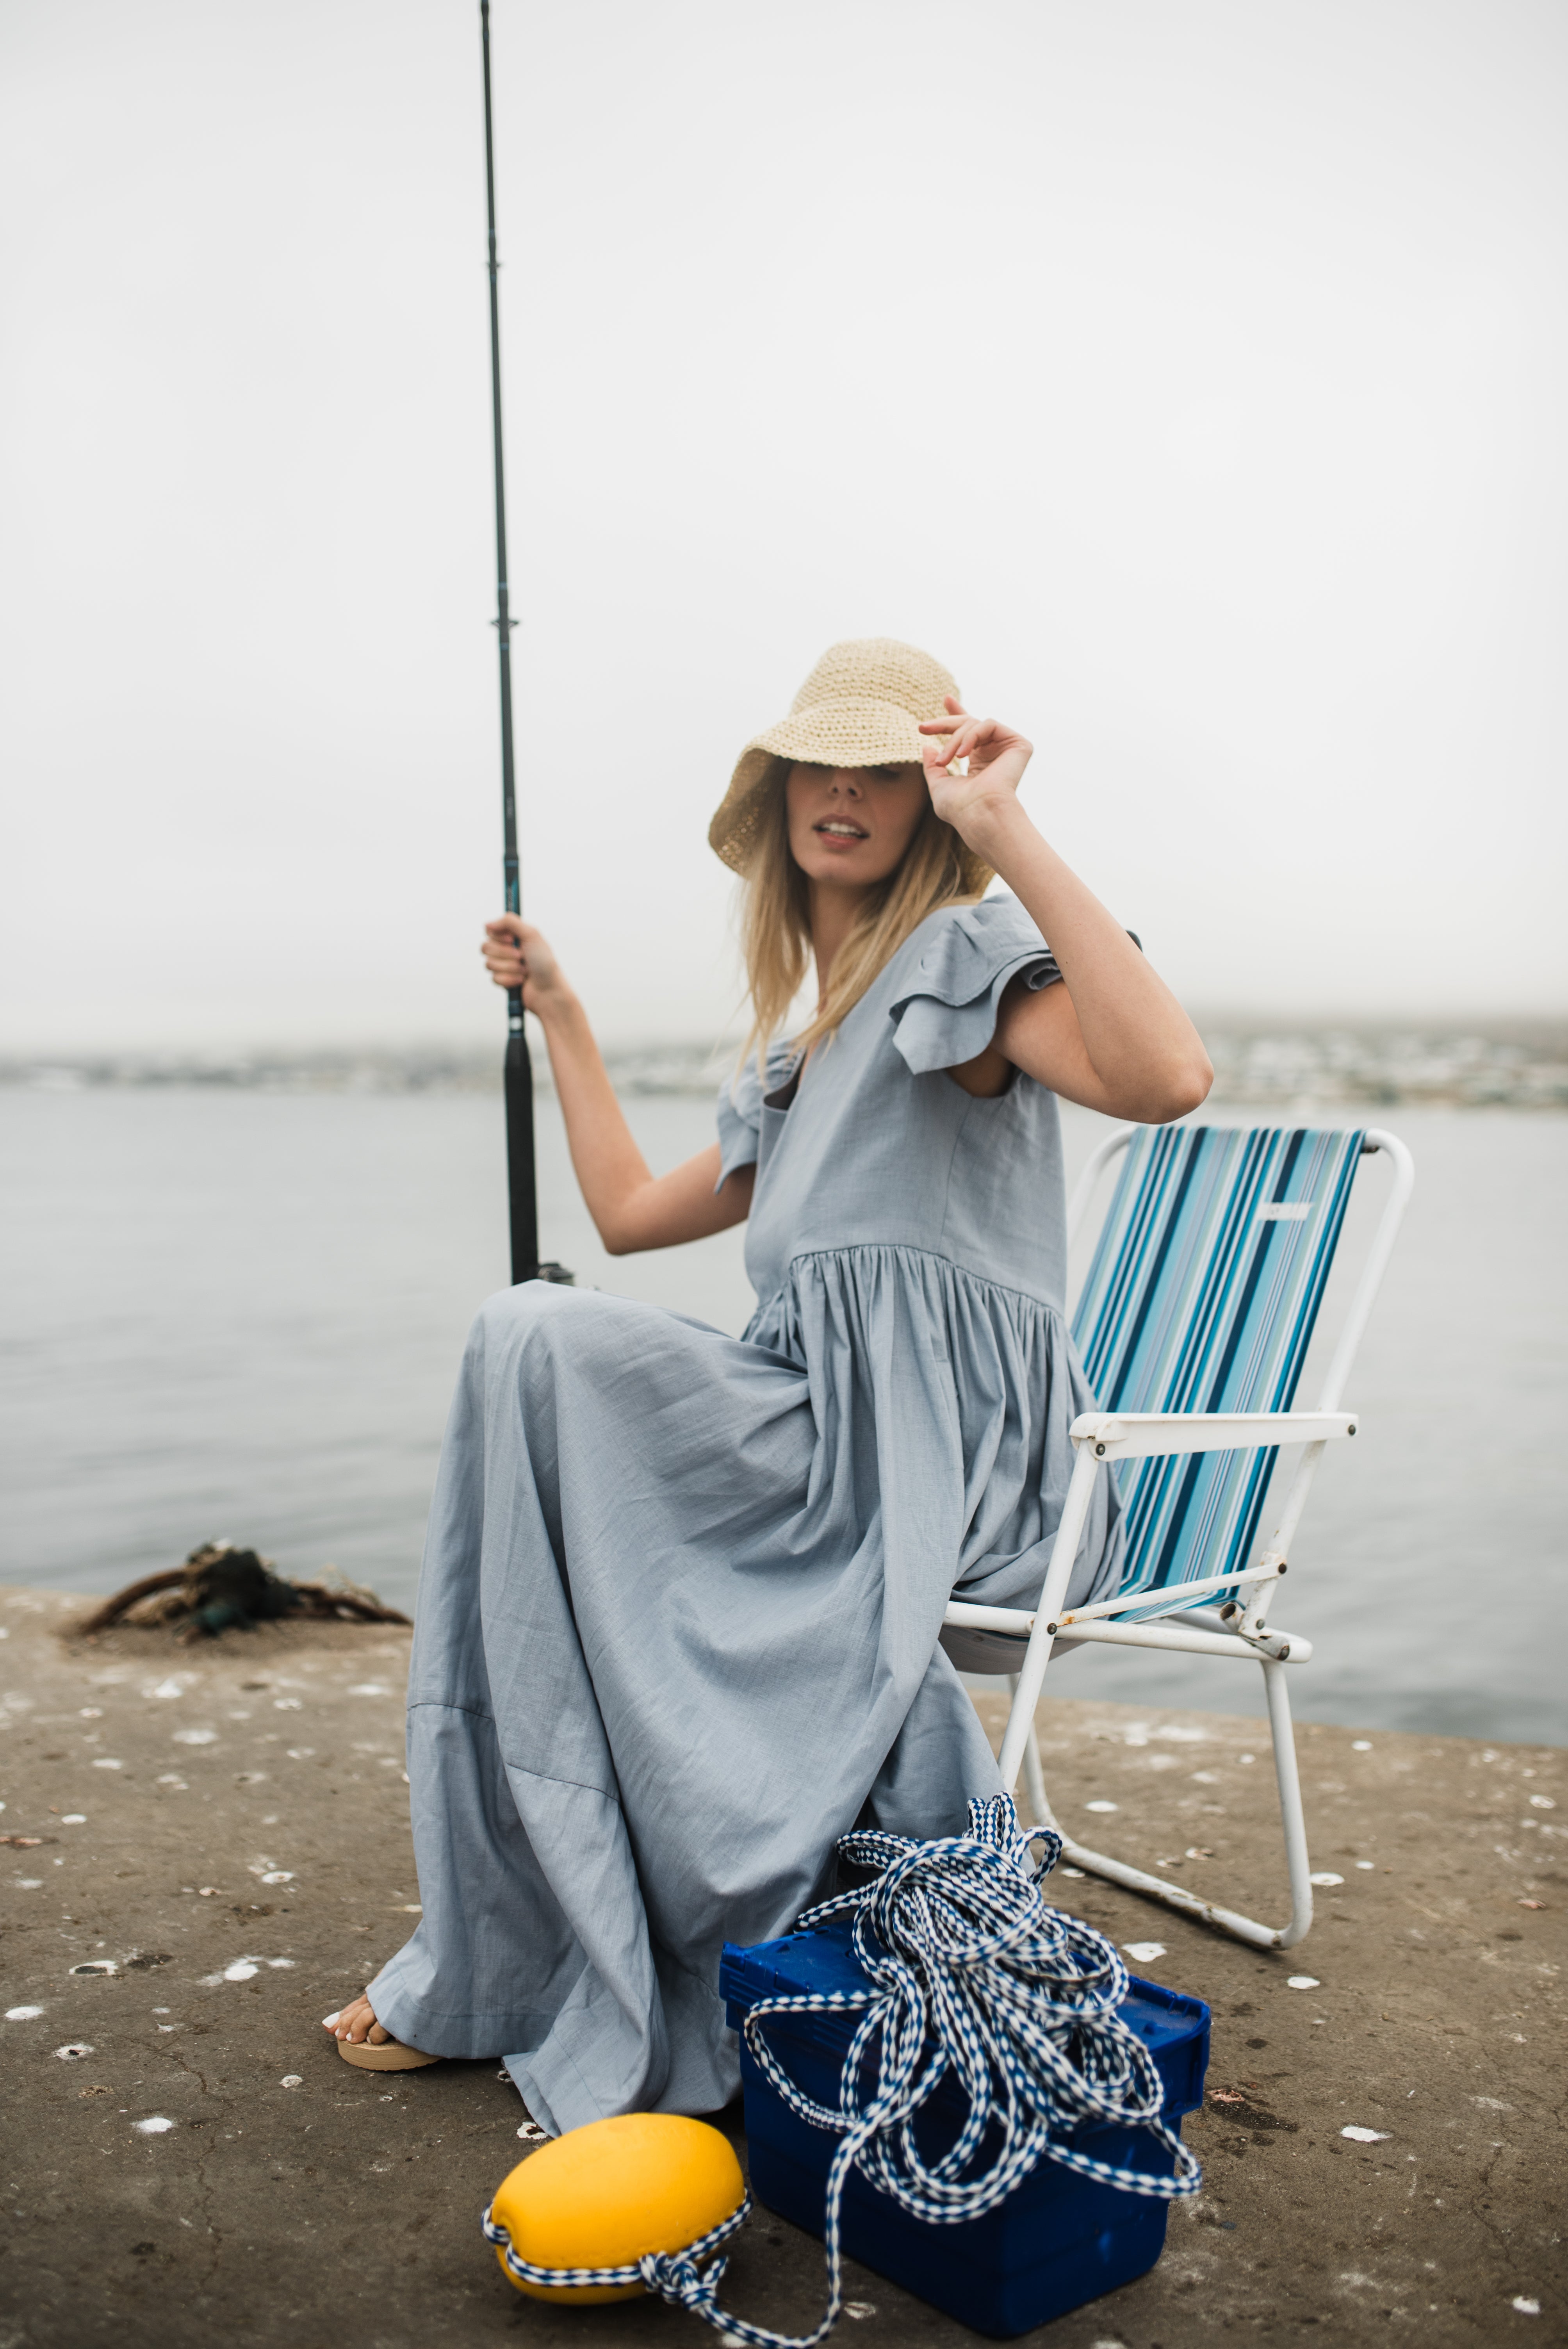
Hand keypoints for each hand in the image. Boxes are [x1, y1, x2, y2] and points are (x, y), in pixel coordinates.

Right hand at [481, 916, 571, 1015]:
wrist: (549, 990)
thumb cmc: (544, 962)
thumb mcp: (531, 934)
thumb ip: (509, 922)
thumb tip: (488, 924)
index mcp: (514, 936)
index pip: (490, 930)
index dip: (498, 936)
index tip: (513, 940)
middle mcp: (507, 949)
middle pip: (486, 947)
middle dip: (504, 953)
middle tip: (521, 956)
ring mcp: (503, 965)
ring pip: (489, 964)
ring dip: (509, 967)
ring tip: (524, 970)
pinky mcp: (502, 980)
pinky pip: (494, 978)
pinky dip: (509, 979)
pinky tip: (521, 980)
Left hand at [918, 696, 1032, 845]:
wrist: (980, 814)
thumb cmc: (960, 808)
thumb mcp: (938, 785)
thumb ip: (932, 766)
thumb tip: (927, 747)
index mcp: (980, 763)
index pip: (969, 733)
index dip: (957, 715)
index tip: (947, 699)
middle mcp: (994, 753)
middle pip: (969, 723)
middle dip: (944, 723)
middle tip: (923, 728)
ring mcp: (1007, 748)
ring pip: (974, 724)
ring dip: (954, 739)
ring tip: (947, 760)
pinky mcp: (1019, 744)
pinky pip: (988, 724)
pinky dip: (971, 736)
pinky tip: (963, 754)